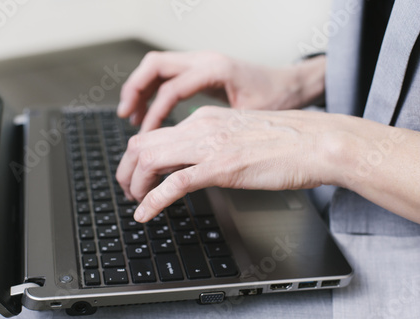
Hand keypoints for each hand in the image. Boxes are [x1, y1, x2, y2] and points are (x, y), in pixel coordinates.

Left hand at [116, 106, 340, 221]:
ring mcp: (210, 145)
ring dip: (134, 184)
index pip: (156, 134)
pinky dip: (153, 200)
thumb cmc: (288, 142)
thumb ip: (216, 144)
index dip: (138, 158)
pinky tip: (146, 214)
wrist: (318, 142)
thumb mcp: (241, 135)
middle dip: (126, 170)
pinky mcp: (221, 166)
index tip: (138, 176)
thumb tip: (199, 164)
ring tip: (134, 202)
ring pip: (150, 160)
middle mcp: (201, 126)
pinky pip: (173, 183)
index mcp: (206, 118)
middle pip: (142, 144)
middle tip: (127, 191)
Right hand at [117, 51, 324, 131]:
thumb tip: (192, 157)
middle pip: (155, 66)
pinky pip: (169, 75)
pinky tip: (153, 112)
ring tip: (131, 116)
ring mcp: (203, 61)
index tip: (145, 140)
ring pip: (158, 67)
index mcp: (216, 71)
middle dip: (134, 91)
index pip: (171, 89)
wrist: (294, 84)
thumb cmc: (279, 99)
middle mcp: (206, 60)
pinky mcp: (202, 70)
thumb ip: (219, 133)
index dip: (154, 115)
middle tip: (125, 117)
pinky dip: (154, 91)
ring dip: (141, 90)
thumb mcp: (251, 118)